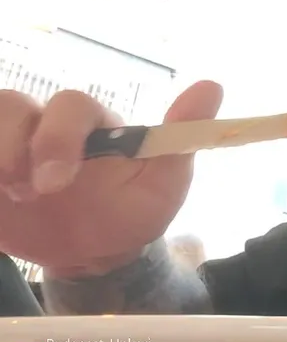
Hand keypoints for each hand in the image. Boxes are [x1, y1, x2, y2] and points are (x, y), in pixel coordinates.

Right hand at [0, 81, 222, 276]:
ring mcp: (10, 147)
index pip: (70, 105)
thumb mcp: (164, 182)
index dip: (58, 135)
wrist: (93, 254)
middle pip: (12, 105)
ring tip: (10, 196)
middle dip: (14, 144)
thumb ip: (181, 137)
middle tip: (29, 191)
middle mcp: (45, 127)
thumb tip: (211, 86)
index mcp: (91, 125)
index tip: (57, 180)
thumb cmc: (131, 212)